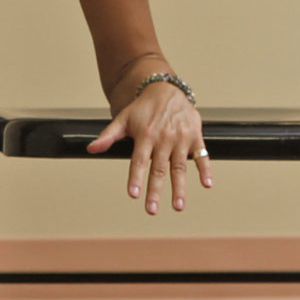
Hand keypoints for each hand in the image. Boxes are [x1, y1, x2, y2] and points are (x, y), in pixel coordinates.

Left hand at [86, 80, 212, 214]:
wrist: (166, 89)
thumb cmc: (142, 108)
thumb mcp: (123, 119)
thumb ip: (108, 136)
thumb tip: (91, 149)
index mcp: (145, 135)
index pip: (139, 161)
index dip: (136, 178)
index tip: (133, 194)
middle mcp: (163, 139)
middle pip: (158, 169)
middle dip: (155, 190)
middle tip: (151, 210)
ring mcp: (180, 139)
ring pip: (179, 167)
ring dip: (179, 187)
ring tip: (177, 206)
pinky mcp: (195, 137)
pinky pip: (202, 155)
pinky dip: (205, 169)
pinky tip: (207, 184)